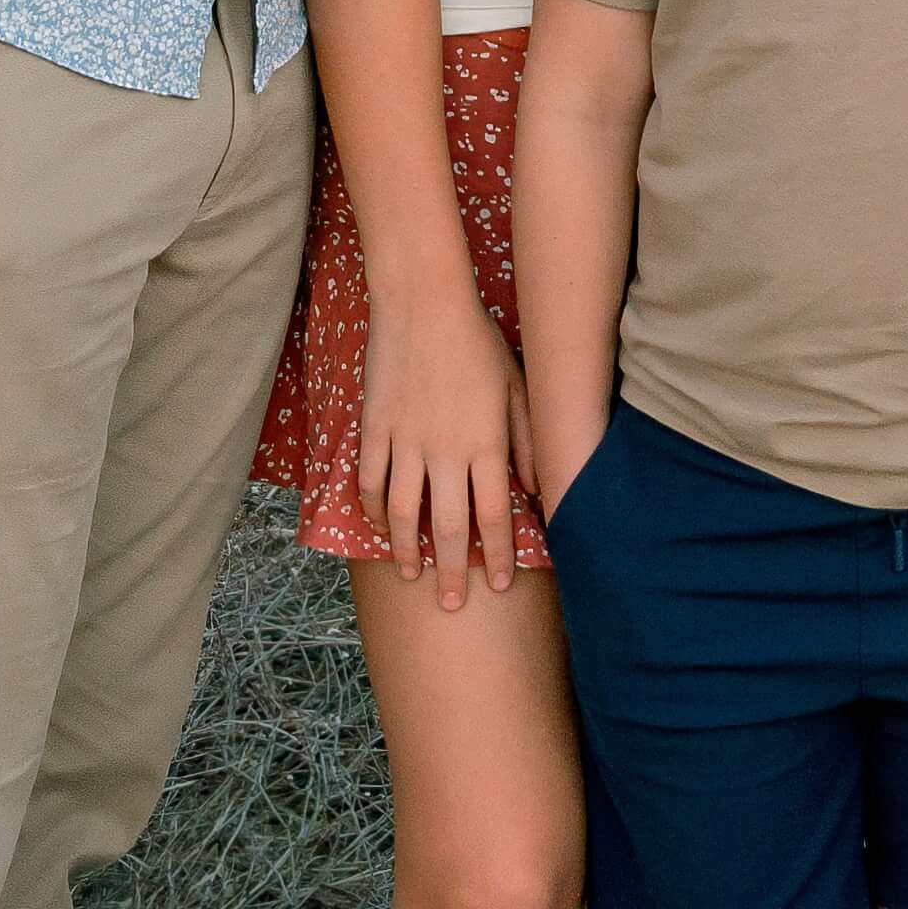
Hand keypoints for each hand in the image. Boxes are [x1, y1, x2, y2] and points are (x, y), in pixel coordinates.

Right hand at [356, 291, 529, 600]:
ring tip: (412, 575)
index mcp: (485, 444)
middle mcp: (444, 451)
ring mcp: (404, 442)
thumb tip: (537, 489)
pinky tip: (381, 527)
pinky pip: (370, 482)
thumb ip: (530, 440)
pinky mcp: (374, 429)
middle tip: (453, 605)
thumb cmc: (479, 342)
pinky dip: (374, 510)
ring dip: (407, 550)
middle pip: (447, 527)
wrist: (423, 303)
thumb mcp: (518, 386)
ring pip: (403, 513)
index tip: (500, 584)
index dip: (499, 555)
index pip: (496, 516)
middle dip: (452, 572)